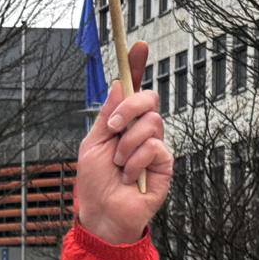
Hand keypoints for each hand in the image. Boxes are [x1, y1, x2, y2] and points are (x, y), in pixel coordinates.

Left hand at [73, 41, 172, 243]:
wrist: (102, 213)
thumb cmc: (95, 183)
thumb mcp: (93, 144)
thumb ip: (106, 115)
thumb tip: (118, 84)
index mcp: (122, 123)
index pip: (133, 90)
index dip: (136, 67)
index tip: (137, 45)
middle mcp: (142, 130)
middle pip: (149, 99)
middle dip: (129, 108)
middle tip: (113, 128)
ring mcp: (155, 145)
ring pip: (151, 124)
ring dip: (126, 145)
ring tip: (118, 166)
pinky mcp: (165, 164)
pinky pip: (154, 147)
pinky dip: (135, 162)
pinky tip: (129, 177)